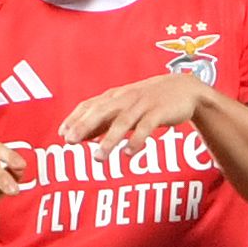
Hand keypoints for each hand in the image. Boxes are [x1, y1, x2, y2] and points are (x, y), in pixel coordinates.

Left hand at [56, 74, 206, 145]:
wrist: (184, 89)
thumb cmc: (149, 100)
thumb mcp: (124, 108)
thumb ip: (102, 121)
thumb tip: (77, 136)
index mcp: (115, 97)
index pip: (90, 105)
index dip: (75, 118)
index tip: (62, 134)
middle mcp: (126, 99)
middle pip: (101, 111)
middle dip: (84, 126)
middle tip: (70, 141)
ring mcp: (143, 104)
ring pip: (123, 121)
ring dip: (110, 140)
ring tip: (99, 157)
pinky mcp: (159, 112)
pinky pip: (146, 126)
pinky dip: (137, 140)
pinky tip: (129, 153)